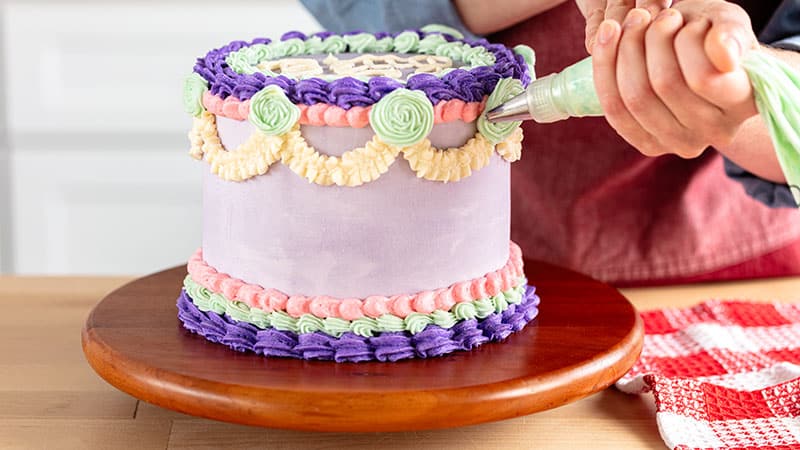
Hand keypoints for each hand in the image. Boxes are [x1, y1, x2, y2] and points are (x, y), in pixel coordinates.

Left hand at [591, 1, 759, 157]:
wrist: (695, 64)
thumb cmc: (714, 40)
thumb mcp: (726, 24)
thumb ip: (730, 34)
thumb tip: (723, 55)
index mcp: (745, 101)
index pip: (704, 77)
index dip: (685, 41)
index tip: (681, 19)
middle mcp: (716, 131)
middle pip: (664, 85)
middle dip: (651, 39)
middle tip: (653, 16)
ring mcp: (680, 143)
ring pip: (635, 97)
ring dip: (625, 49)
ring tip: (634, 22)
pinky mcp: (648, 145)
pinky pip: (614, 109)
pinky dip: (604, 66)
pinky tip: (608, 34)